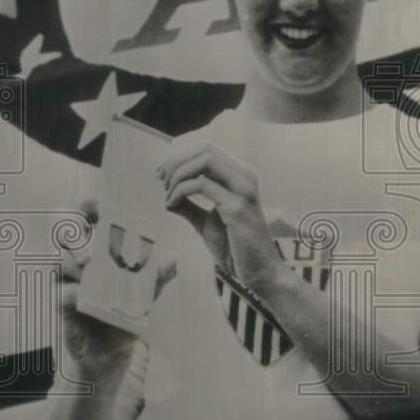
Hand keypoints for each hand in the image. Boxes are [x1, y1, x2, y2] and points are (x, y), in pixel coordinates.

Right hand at [58, 199, 175, 378]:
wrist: (110, 358)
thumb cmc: (124, 318)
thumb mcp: (145, 297)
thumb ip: (156, 278)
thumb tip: (173, 260)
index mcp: (97, 253)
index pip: (85, 220)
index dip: (86, 208)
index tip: (94, 205)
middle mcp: (79, 264)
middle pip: (65, 234)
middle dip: (75, 231)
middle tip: (88, 237)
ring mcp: (67, 283)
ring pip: (61, 261)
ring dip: (74, 259)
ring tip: (89, 265)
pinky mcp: (62, 307)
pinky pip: (60, 293)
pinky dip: (68, 291)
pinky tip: (77, 293)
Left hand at [157, 141, 282, 293]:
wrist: (258, 272)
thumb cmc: (234, 247)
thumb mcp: (205, 222)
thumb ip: (189, 207)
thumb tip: (167, 199)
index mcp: (240, 176)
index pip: (207, 147)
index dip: (179, 155)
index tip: (160, 173)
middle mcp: (246, 177)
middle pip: (205, 147)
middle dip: (176, 161)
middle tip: (160, 182)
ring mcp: (244, 190)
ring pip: (205, 160)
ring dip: (178, 174)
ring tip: (167, 194)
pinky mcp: (237, 207)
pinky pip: (201, 185)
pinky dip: (179, 191)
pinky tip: (171, 205)